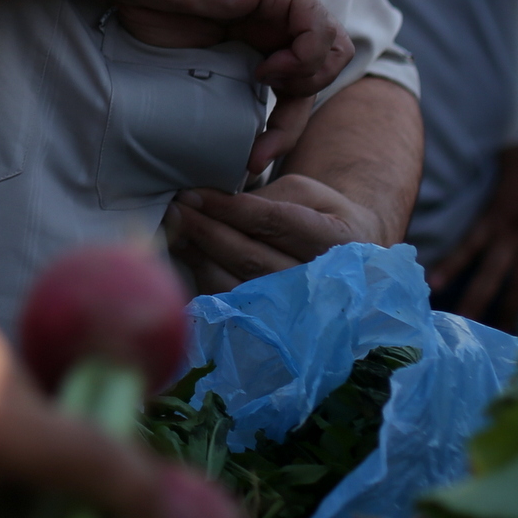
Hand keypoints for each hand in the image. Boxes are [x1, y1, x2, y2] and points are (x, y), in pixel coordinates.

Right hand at [96, 0, 351, 160]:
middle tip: (260, 148)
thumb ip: (215, 85)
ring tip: (266, 87)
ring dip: (304, 85)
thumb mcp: (187, 61)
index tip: (251, 161)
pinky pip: (321, 31)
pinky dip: (302, 58)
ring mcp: (285, 6)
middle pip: (320, 79)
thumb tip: (217, 139)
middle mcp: (278, 25)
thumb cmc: (152, 7)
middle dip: (293, 123)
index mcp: (259, 41)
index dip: (282, 130)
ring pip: (333, 56)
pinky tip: (267, 67)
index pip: (298, 91)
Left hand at [161, 174, 382, 294]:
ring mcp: (295, 311)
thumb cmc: (320, 217)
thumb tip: (219, 201)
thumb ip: (269, 196)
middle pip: (250, 258)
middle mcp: (318, 283)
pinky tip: (185, 253)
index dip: (230, 209)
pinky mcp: (270, 325)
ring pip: (236, 284)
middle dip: (206, 230)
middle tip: (175, 207)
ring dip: (198, 255)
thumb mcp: (307, 193)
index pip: (274, 224)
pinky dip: (202, 276)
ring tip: (174, 227)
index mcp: (335, 241)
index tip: (195, 194)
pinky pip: (228, 303)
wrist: (343, 259)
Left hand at [424, 144, 517, 326]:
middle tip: (461, 327)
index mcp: (495, 216)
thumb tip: (477, 164)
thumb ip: (491, 175)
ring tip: (500, 335)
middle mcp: (513, 237)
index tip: (432, 287)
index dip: (450, 267)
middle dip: (474, 302)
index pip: (467, 247)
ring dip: (509, 311)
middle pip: (489, 276)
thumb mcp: (503, 160)